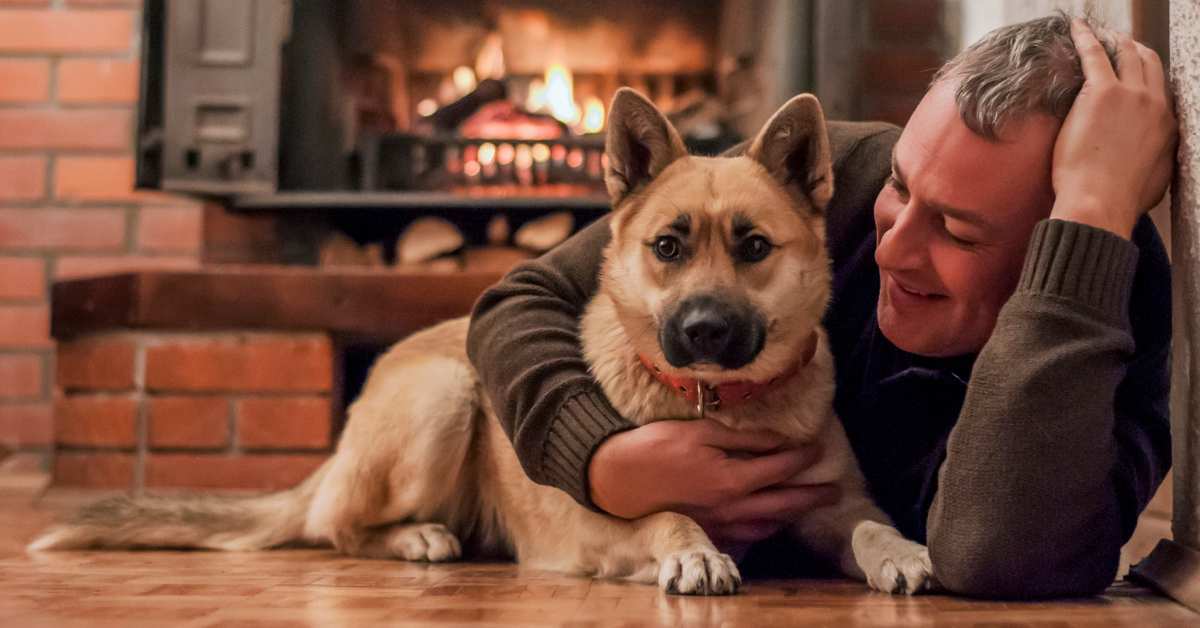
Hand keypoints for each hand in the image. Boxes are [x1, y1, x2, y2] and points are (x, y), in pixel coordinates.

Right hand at [589, 419, 839, 552]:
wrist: (617, 477)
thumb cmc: (655, 447)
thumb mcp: (700, 431)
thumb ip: (742, 438)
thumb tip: (777, 440)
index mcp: (732, 479)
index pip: (780, 468)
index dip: (802, 458)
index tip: (817, 449)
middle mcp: (731, 507)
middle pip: (784, 503)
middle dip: (811, 496)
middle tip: (833, 491)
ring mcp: (719, 524)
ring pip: (767, 524)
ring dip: (790, 515)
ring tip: (805, 506)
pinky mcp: (706, 532)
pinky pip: (745, 536)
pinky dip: (764, 529)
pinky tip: (768, 522)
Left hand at [1050, 18, 1177, 238]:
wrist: (1099, 201)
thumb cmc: (1119, 199)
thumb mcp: (1154, 179)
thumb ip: (1157, 159)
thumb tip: (1152, 158)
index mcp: (1168, 123)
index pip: (1159, 87)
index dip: (1145, 74)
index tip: (1132, 69)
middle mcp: (1155, 103)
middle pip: (1147, 62)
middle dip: (1132, 49)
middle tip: (1115, 43)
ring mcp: (1130, 95)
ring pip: (1125, 53)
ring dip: (1112, 40)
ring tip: (1097, 34)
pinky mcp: (1101, 92)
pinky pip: (1093, 54)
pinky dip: (1085, 37)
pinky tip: (1077, 28)